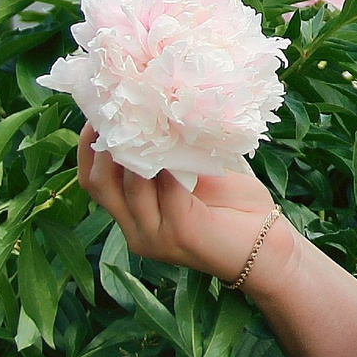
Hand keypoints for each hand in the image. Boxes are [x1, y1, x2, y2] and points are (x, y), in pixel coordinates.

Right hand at [75, 125, 299, 287]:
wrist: (267, 247)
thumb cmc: (234, 209)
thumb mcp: (192, 177)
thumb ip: (170, 158)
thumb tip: (155, 112)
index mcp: (134, 217)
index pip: (93, 182)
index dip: (89, 147)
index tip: (98, 112)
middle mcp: (137, 230)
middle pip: (98, 184)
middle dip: (104, 143)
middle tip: (117, 109)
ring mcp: (156, 236)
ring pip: (130, 185)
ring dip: (140, 148)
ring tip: (150, 117)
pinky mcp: (181, 233)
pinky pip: (166, 189)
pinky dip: (171, 164)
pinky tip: (180, 141)